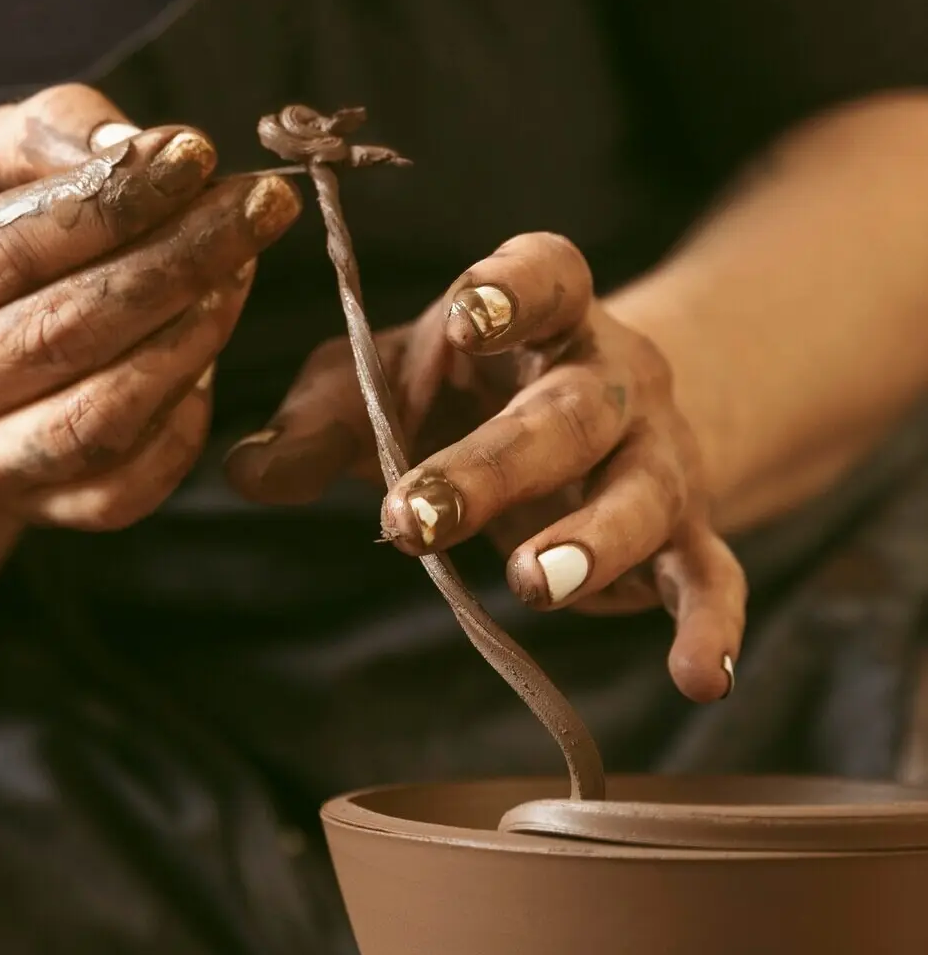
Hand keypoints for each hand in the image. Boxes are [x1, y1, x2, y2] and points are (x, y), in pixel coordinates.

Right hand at [0, 84, 301, 530]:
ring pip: (100, 416)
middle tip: (260, 205)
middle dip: (176, 259)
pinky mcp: (32, 515)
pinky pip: (128, 483)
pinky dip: (183, 414)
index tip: (194, 154)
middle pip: (61, 332)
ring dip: (191, 334)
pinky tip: (207, 345)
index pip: (2, 250)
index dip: (110, 201)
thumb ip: (45, 135)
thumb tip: (134, 148)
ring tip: (240, 266)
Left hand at [225, 232, 745, 702]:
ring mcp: (656, 452)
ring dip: (591, 540)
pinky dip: (710, 625)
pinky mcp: (686, 526)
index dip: (511, 292)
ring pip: (639, 491)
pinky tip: (698, 680)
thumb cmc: (463, 386)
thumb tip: (244, 472)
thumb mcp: (384, 384)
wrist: (596, 404)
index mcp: (542, 309)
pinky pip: (710, 573)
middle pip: (568, 410)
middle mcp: (610, 374)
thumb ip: (318, 419)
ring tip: (535, 586)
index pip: (545, 274)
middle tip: (416, 518)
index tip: (464, 318)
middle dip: (494, 464)